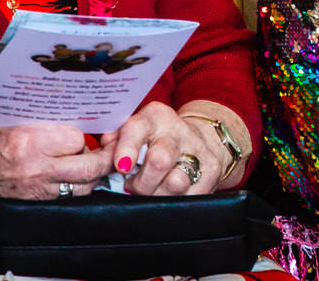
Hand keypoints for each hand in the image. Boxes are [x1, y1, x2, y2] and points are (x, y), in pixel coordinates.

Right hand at [0, 124, 113, 222]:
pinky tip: (78, 172)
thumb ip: (43, 114)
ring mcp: (36, 188)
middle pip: (89, 167)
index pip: (76, 137)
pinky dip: (78, 185)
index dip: (86, 131)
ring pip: (83, 186)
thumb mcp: (10, 117)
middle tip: (111, 144)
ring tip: (97, 158)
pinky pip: (68, 196)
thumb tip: (75, 101)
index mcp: (28, 139)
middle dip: (105, 156)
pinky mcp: (34, 201)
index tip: (92, 123)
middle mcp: (35, 166)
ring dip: (94, 173)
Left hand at [102, 101, 230, 195]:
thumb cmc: (154, 141)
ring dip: (158, 195)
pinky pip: (189, 196)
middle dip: (141, 184)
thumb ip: (116, 139)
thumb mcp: (135, 133)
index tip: (121, 167)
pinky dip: (174, 202)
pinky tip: (168, 195)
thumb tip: (107, 144)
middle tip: (133, 187)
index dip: (126, 149)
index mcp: (155, 117)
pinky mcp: (212, 170)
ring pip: (175, 183)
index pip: (137, 129)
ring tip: (152, 192)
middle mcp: (178, 130)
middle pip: (159, 161)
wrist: (197, 140)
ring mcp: (198, 150)